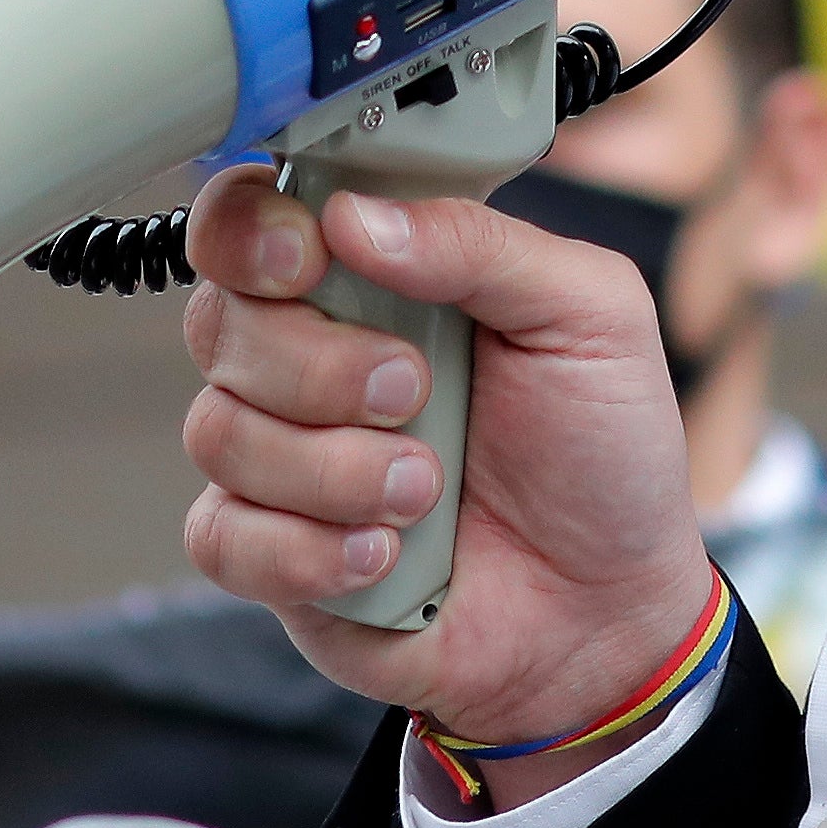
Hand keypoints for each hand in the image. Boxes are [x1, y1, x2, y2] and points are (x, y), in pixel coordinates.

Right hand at [179, 163, 713, 768]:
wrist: (608, 610)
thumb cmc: (601, 451)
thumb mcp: (587, 315)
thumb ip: (477, 243)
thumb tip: (350, 217)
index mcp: (370, 279)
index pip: (248, 220)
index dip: (250, 230)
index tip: (309, 257)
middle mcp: (306, 358)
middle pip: (220, 323)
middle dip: (319, 365)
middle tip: (416, 391)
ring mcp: (279, 460)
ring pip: (218, 433)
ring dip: (334, 470)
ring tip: (427, 492)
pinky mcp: (268, 557)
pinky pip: (222, 538)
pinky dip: (305, 552)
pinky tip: (385, 558)